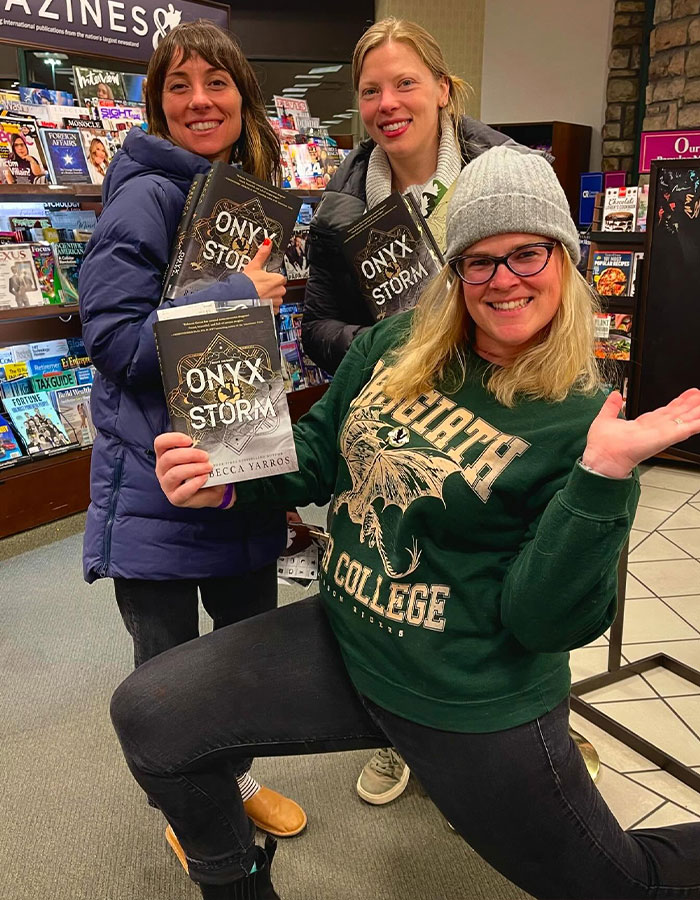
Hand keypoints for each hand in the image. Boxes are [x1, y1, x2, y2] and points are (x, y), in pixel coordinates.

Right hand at [153, 432, 235, 507]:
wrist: (211, 490)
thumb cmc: (201, 470)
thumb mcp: (198, 457)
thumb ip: (197, 448)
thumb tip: (207, 442)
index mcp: (164, 455)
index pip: (160, 443)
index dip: (173, 439)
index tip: (189, 440)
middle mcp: (162, 469)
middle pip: (168, 458)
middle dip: (189, 455)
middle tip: (205, 456)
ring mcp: (167, 484)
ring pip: (175, 473)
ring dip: (194, 468)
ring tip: (208, 467)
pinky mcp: (175, 498)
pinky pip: (182, 491)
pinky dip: (195, 483)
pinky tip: (204, 478)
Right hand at [243, 239, 286, 312]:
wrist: (238, 299)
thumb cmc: (246, 284)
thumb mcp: (254, 265)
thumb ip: (262, 254)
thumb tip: (267, 243)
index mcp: (278, 279)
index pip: (280, 277)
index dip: (272, 278)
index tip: (265, 279)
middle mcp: (279, 291)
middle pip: (279, 288)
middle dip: (271, 288)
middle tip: (260, 287)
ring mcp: (275, 302)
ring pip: (276, 299)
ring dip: (269, 298)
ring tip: (259, 295)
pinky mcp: (271, 311)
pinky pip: (272, 309)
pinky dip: (267, 307)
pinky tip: (259, 303)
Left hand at [582, 389, 699, 477]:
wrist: (602, 458)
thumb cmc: (602, 446)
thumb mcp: (606, 419)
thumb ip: (612, 406)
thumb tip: (616, 395)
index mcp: (642, 425)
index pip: (664, 411)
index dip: (677, 403)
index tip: (688, 395)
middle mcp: (654, 429)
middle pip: (677, 414)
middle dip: (690, 405)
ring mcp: (661, 434)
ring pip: (684, 420)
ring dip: (696, 412)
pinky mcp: (665, 438)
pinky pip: (684, 430)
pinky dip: (695, 424)